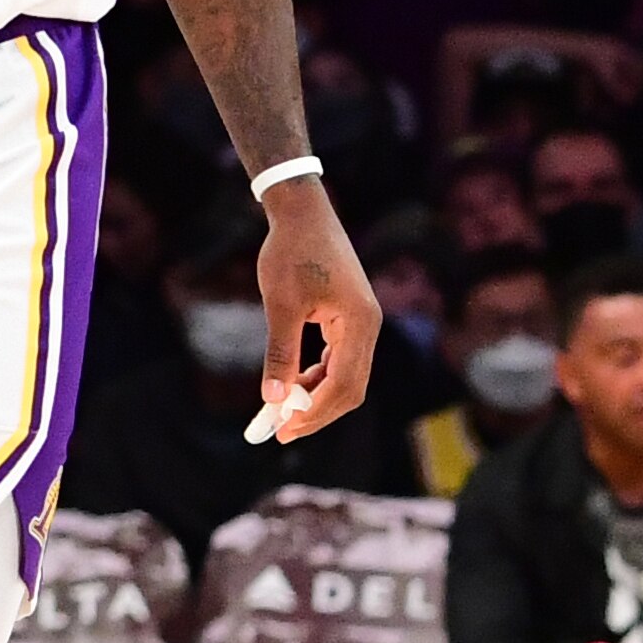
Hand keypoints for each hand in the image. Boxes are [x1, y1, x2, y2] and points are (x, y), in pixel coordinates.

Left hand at [247, 181, 377, 443]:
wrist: (301, 212)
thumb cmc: (290, 252)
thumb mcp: (280, 304)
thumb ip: (280, 354)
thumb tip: (274, 398)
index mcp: (360, 323)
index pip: (345, 384)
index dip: (315, 411)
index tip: (284, 428)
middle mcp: (368, 326)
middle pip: (351, 387)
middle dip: (318, 411)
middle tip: (281, 430)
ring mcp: (361, 322)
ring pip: (346, 375)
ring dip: (316, 396)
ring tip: (281, 411)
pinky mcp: (349, 317)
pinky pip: (339, 358)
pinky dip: (317, 376)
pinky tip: (293, 384)